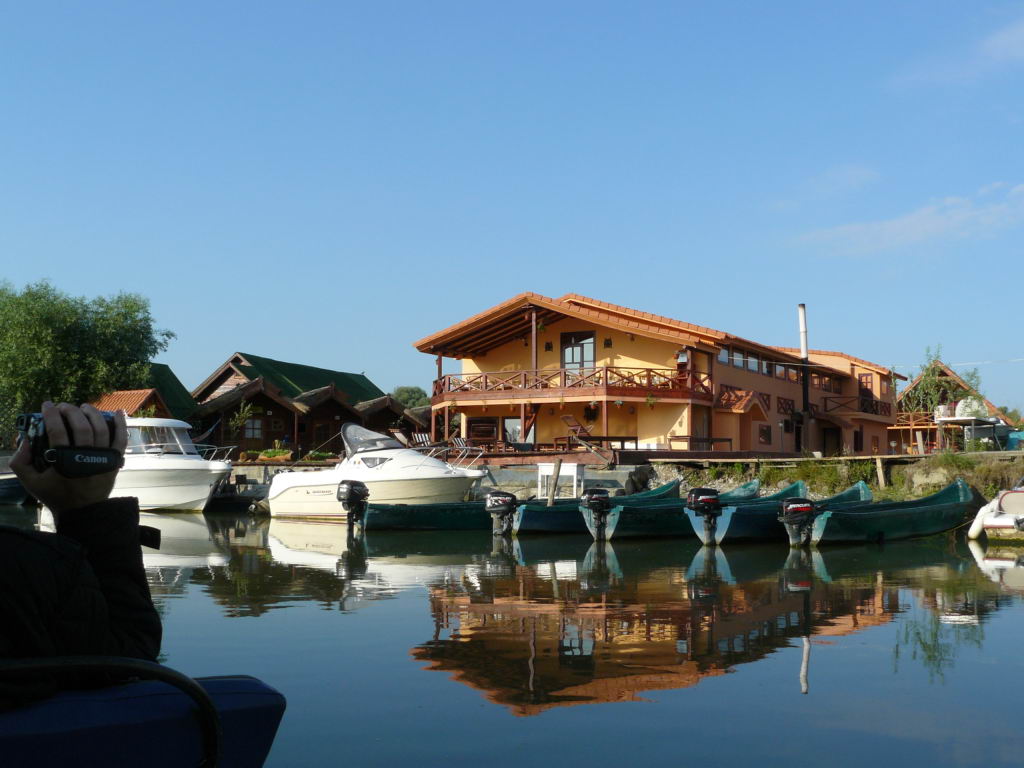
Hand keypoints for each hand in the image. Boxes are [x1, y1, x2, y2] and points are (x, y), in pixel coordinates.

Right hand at [10, 402, 127, 516]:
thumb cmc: (56, 494)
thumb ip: (20, 461)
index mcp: (63, 462)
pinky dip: (121, 424)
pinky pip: (121, 439)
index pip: (57, 431)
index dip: (51, 415)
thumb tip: (25, 438)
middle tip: (64, 406)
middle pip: (81, 426)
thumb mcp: (31, 481)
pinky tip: (118, 412)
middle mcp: (85, 458)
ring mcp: (103, 458)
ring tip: (83, 407)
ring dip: (92, 413)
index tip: (47, 405)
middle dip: (71, 411)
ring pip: (101, 429)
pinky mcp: (115, 461)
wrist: (83, 512)